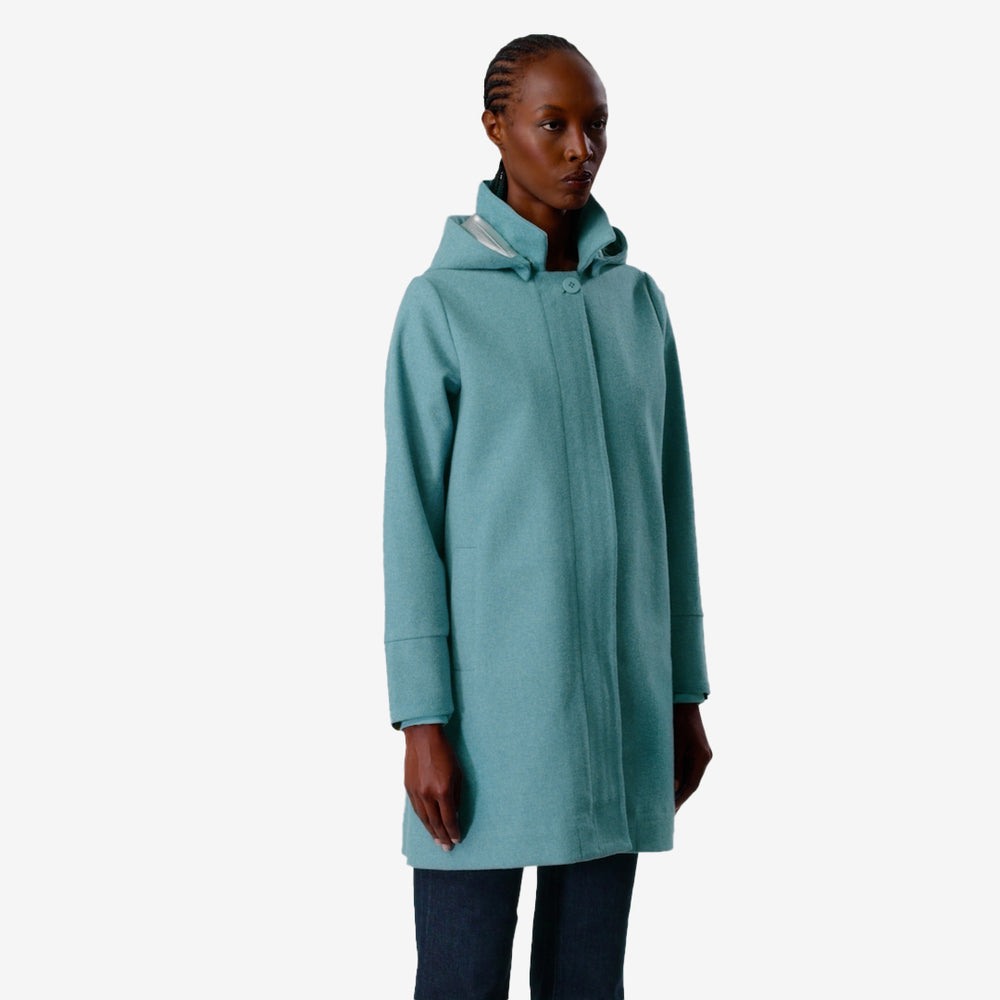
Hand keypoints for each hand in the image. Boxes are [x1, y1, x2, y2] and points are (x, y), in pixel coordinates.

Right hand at [403, 724, 462, 850]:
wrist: (423, 737)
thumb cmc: (445, 753)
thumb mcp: (458, 773)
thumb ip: (456, 796)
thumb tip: (454, 813)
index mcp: (443, 790)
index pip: (449, 819)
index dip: (453, 831)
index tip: (457, 839)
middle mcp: (428, 794)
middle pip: (435, 823)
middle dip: (442, 837)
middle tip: (447, 847)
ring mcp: (416, 792)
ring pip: (424, 819)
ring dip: (432, 832)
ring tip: (438, 841)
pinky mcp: (409, 789)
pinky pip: (417, 810)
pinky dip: (423, 820)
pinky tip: (428, 826)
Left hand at [674, 703, 711, 810]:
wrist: (683, 700)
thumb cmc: (676, 720)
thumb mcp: (673, 744)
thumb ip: (674, 767)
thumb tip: (674, 788)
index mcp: (701, 757)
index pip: (691, 785)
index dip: (680, 799)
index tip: (670, 812)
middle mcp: (704, 757)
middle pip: (692, 783)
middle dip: (680, 797)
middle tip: (667, 812)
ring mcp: (701, 753)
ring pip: (690, 776)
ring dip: (679, 788)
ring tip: (666, 802)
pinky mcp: (695, 748)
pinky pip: (688, 767)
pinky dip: (679, 777)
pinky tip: (670, 783)